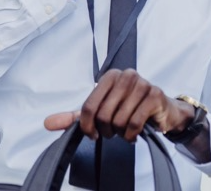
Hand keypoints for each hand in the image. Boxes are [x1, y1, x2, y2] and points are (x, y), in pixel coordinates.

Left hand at [44, 69, 193, 141]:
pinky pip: (134, 123)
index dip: (87, 126)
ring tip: (125, 131)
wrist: (163, 111)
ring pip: (119, 120)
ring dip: (120, 133)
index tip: (92, 134)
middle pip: (103, 115)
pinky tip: (134, 134)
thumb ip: (76, 117)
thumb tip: (48, 123)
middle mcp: (125, 76)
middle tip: (113, 132)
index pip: (88, 106)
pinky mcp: (155, 96)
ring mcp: (142, 84)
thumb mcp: (101, 111)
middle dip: (106, 131)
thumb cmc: (129, 108)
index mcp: (109, 76)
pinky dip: (131, 135)